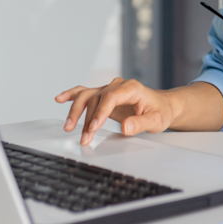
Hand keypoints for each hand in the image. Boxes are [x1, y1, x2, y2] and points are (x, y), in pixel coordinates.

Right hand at [55, 77, 175, 143]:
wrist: (162, 105)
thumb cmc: (160, 111)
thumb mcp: (156, 121)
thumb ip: (141, 123)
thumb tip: (125, 126)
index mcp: (131, 88)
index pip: (111, 97)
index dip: (100, 112)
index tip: (94, 127)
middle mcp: (118, 85)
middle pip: (95, 98)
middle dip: (87, 119)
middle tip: (84, 138)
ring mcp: (109, 89)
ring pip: (87, 96)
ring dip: (76, 112)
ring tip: (68, 128)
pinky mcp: (104, 95)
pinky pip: (85, 92)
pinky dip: (72, 95)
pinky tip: (60, 99)